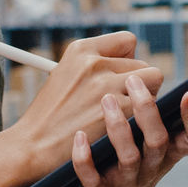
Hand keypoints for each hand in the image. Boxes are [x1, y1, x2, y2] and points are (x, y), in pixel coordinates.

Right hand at [13, 32, 163, 173]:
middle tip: (122, 103)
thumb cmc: (51, 114)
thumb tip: (131, 64)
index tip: (119, 77)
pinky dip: (141, 120)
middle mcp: (94, 62)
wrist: (34, 145)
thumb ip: (96, 65)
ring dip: (145, 101)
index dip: (128, 60)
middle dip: (139, 84)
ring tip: (124, 115)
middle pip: (143, 64)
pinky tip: (123, 129)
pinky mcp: (120, 111)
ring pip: (153, 83)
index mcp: (80, 49)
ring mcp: (107, 85)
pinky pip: (150, 108)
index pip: (127, 41)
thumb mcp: (65, 74)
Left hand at [65, 75, 187, 186]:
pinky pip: (93, 178)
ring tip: (106, 98)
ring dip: (118, 127)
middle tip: (132, 80)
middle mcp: (153, 166)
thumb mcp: (164, 139)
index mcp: (172, 150)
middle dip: (148, 111)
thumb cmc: (139, 155)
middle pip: (159, 140)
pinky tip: (79, 136)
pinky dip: (86, 158)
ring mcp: (128, 180)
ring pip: (129, 156)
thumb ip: (180, 114)